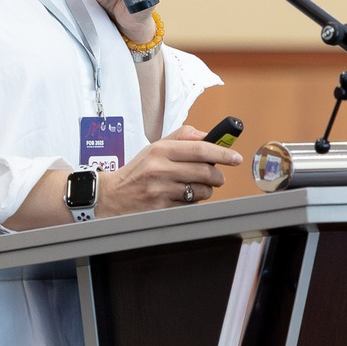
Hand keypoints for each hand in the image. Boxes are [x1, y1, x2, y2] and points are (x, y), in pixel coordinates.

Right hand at [101, 125, 243, 214]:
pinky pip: (191, 205)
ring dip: (205, 190)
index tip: (235, 157)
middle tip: (217, 177)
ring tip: (194, 187)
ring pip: (202, 191)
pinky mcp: (162, 209)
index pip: (200, 149)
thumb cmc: (137, 171)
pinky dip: (192, 202)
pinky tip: (181, 197)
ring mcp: (161, 190)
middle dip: (218, 176)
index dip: (223, 153)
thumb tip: (209, 136)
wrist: (111, 196)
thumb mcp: (154, 148)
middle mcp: (160, 169)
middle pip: (206, 171)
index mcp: (160, 150)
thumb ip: (182, 138)